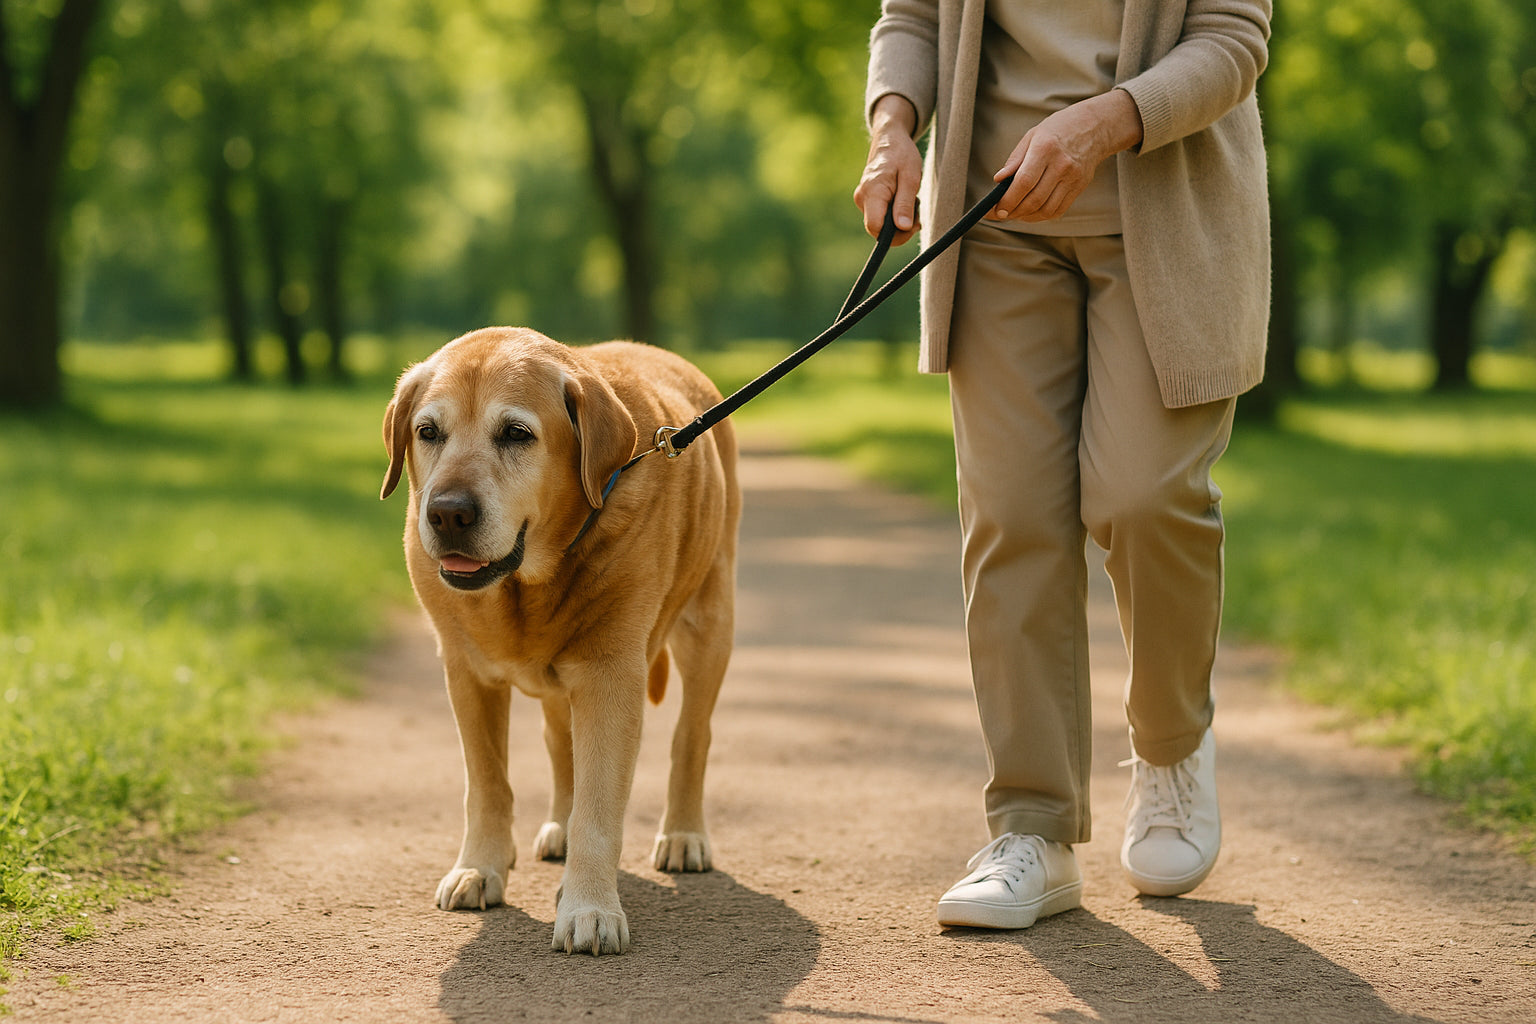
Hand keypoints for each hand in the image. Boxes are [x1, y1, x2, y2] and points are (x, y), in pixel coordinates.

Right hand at [854, 93, 923, 244]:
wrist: (889, 139)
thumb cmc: (901, 154)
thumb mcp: (911, 177)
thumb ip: (905, 204)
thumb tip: (903, 228)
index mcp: (872, 192)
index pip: (876, 228)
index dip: (895, 235)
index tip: (913, 225)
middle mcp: (862, 198)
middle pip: (879, 230)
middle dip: (901, 228)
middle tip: (917, 212)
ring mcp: (862, 200)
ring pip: (881, 224)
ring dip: (899, 219)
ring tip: (911, 199)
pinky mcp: (866, 201)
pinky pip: (881, 216)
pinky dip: (895, 213)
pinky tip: (903, 199)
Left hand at [989, 89, 1143, 223]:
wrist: (1094, 127)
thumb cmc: (1057, 130)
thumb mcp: (1032, 136)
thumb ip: (1015, 159)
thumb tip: (998, 180)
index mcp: (1045, 148)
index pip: (1024, 182)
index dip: (1008, 200)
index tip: (996, 210)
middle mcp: (1061, 164)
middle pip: (1034, 199)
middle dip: (1013, 212)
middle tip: (1000, 214)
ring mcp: (1073, 177)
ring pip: (1046, 209)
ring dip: (1026, 217)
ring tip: (1014, 213)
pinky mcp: (1079, 187)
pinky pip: (1058, 210)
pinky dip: (1041, 216)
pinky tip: (1031, 212)